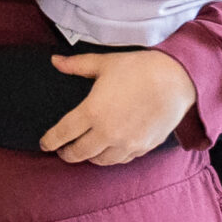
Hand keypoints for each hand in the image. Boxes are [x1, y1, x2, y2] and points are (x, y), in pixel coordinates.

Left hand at [39, 51, 197, 164]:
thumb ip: (77, 65)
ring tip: (86, 151)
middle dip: (67, 153)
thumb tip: (55, 61)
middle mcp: (107, 133)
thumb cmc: (139, 68)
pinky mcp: (142, 148)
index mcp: (92, 112)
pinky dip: (111, 157)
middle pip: (78, 153)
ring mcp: (126, 144)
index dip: (50, 141)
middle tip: (63, 150)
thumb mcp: (104, 63)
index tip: (44, 144)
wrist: (177, 80)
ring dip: (89, 157)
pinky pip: (121, 159)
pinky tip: (109, 150)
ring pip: (100, 161)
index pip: (63, 134)